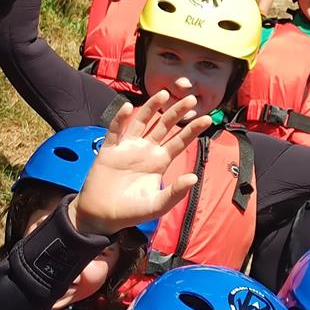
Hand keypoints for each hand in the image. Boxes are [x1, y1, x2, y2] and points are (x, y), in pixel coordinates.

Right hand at [67, 91, 207, 236]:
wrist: (102, 216)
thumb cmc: (131, 211)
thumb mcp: (157, 205)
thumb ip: (175, 192)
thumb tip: (194, 177)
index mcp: (159, 161)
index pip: (179, 141)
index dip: (192, 130)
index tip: (207, 118)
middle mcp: (146, 150)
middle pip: (164, 126)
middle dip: (177, 112)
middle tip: (191, 98)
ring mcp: (127, 147)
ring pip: (142, 121)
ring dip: (152, 107)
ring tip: (164, 93)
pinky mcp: (109, 149)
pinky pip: (116, 130)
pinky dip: (121, 119)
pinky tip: (127, 108)